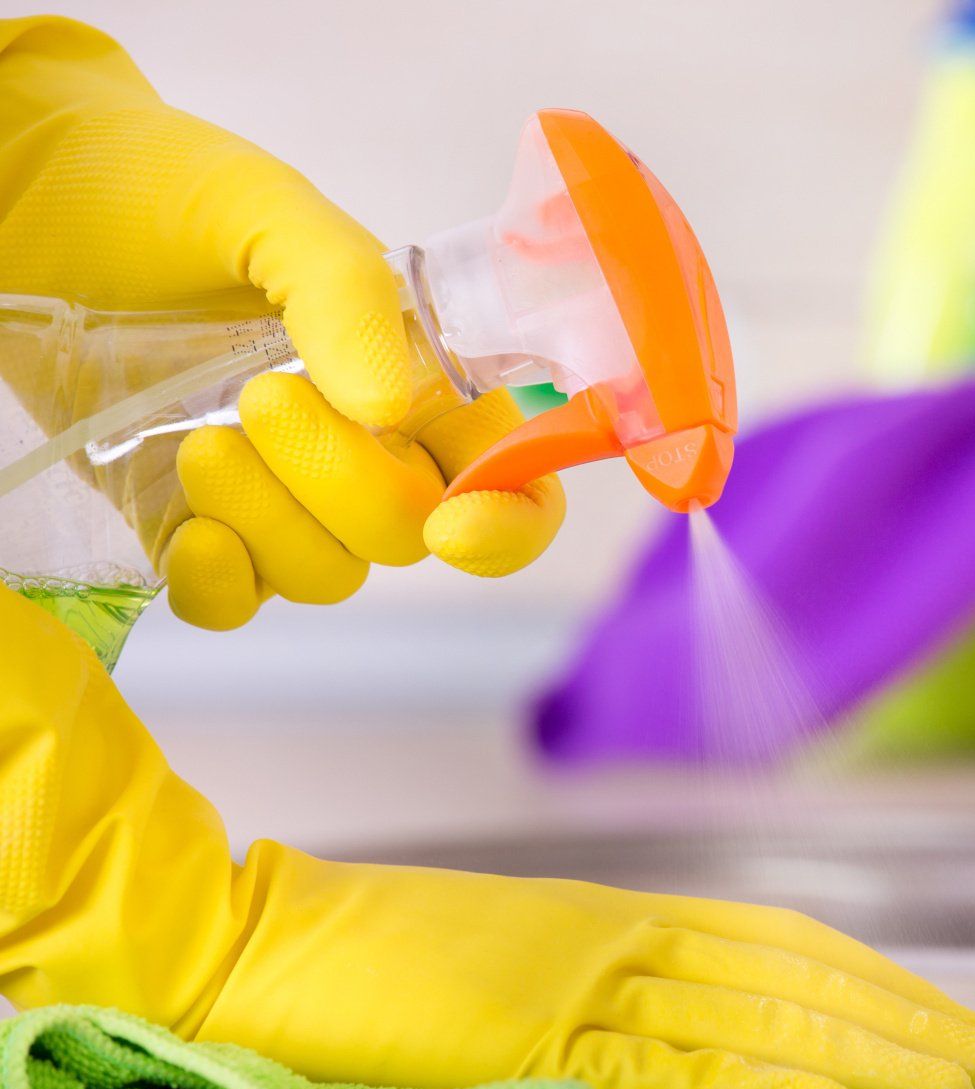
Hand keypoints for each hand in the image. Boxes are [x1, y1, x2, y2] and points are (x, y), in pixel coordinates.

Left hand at [0, 17, 562, 628]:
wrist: (26, 199)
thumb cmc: (157, 185)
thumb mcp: (263, 208)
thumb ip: (343, 290)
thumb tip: (383, 405)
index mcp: (419, 373)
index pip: (513, 477)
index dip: (509, 522)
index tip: (454, 526)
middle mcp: (368, 448)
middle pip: (409, 535)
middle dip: (342, 482)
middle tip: (260, 395)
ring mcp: (281, 496)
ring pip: (328, 575)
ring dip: (269, 520)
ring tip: (201, 439)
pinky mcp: (192, 526)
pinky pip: (236, 604)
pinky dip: (221, 585)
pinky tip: (192, 532)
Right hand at [195, 847, 974, 1088]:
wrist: (263, 939)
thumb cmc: (392, 954)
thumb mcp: (535, 951)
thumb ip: (630, 981)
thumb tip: (732, 1032)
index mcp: (634, 910)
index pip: (801, 945)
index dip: (894, 985)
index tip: (966, 1025)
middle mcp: (632, 937)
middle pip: (810, 982)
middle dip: (920, 1026)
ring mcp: (587, 985)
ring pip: (766, 1021)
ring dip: (876, 1061)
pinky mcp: (536, 1041)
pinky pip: (669, 1069)